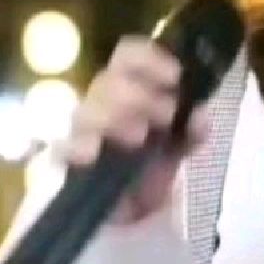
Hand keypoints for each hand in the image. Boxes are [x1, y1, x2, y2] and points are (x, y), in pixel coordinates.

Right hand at [54, 36, 208, 223]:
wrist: (133, 208)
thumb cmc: (155, 159)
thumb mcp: (180, 144)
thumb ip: (193, 129)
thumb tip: (200, 115)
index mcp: (131, 86)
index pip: (128, 54)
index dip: (149, 58)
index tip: (174, 75)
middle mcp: (102, 102)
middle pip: (107, 81)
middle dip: (139, 95)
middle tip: (165, 115)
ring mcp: (82, 131)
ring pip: (85, 111)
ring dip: (114, 118)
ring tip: (139, 137)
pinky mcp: (68, 161)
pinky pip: (62, 149)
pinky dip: (76, 148)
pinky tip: (91, 155)